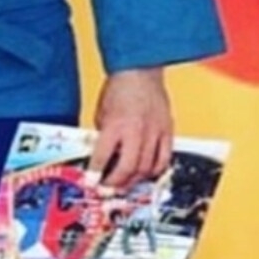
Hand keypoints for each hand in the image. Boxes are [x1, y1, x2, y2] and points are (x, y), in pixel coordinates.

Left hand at [89, 68, 173, 192]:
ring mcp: (154, 132)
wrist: (141, 69)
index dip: (95, 174)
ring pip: (147, 168)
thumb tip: (102, 156)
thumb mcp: (101, 112)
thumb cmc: (120, 87)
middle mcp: (135, 131)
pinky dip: (155, 170)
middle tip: (109, 189)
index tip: (92, 183)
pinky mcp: (167, 130)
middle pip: (127, 169)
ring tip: (126, 183)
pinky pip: (164, 158)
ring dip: (134, 180)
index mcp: (115, 125)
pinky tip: (147, 172)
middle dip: (116, 184)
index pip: (102, 157)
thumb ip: (103, 135)